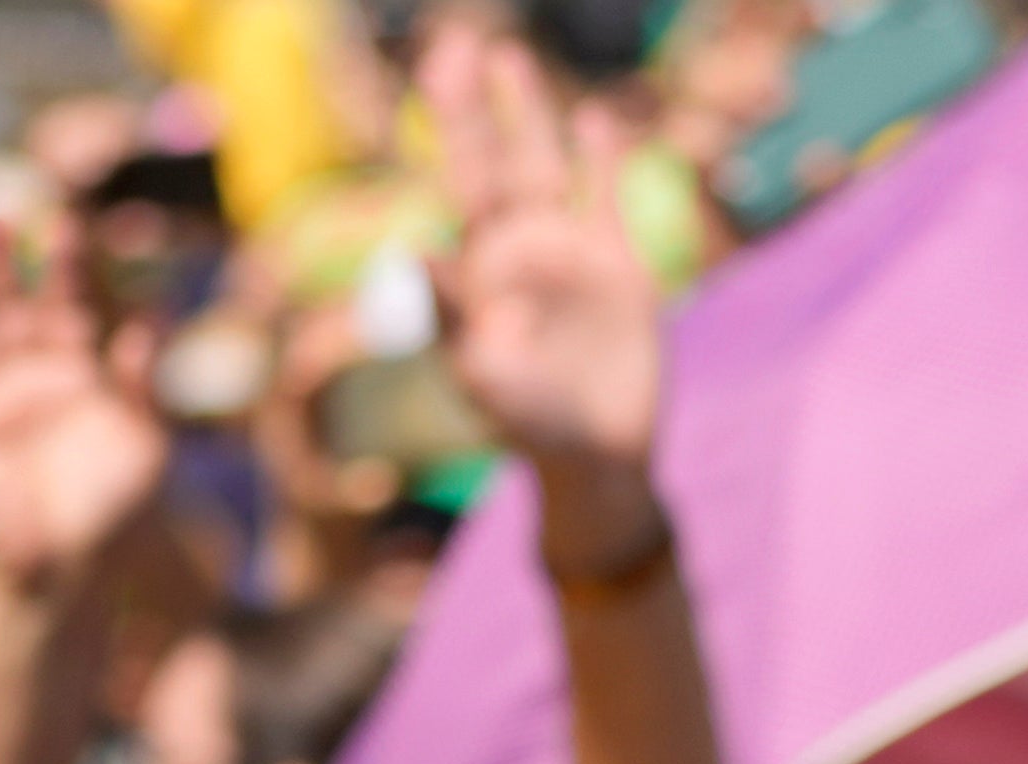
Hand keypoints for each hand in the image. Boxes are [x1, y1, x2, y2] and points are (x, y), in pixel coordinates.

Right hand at [0, 212, 169, 590]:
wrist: (74, 559)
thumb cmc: (118, 504)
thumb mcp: (145, 443)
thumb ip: (141, 388)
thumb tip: (144, 326)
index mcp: (76, 368)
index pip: (66, 303)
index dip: (63, 266)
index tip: (63, 224)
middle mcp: (31, 373)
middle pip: (8, 302)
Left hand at [426, 24, 665, 474]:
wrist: (596, 458)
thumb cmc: (526, 424)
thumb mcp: (482, 370)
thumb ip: (449, 311)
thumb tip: (411, 249)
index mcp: (475, 270)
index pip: (454, 181)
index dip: (444, 127)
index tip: (431, 70)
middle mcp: (514, 250)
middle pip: (491, 160)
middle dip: (473, 106)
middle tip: (458, 41)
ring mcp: (565, 253)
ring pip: (543, 166)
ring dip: (528, 115)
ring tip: (508, 58)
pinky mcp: (616, 266)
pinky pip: (603, 200)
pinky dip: (600, 161)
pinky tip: (595, 120)